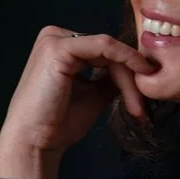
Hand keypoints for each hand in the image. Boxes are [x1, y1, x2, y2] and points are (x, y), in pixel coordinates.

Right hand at [0, 25, 157, 178]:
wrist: (34, 141)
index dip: (130, 72)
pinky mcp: (58, 48)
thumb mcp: (94, 94)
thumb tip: (138, 72)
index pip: (104, 51)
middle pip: (108, 50)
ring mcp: (54, 40)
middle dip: (132, 77)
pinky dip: (125, 61)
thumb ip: (111, 78)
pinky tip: (137, 82)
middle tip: (142, 107)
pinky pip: (104, 47)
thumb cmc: (58, 123)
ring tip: (136, 106)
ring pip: (110, 49)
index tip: (145, 98)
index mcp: (60, 47)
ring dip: (129, 77)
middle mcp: (55, 37)